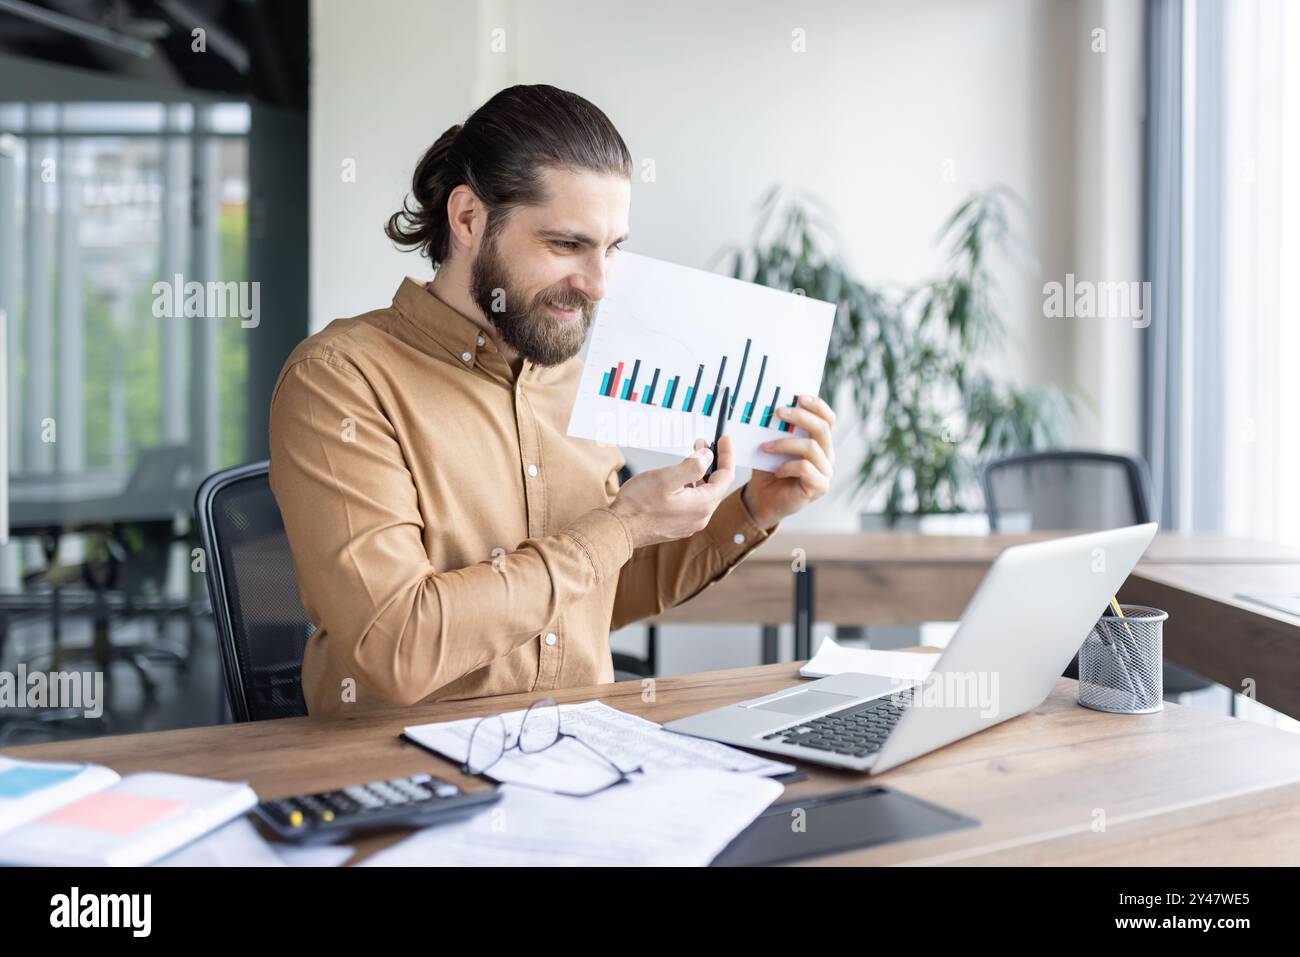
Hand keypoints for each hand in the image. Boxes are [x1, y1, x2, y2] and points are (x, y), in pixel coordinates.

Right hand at [609, 435, 736, 548]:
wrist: (620, 529)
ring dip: (701, 473)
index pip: (726, 476)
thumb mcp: (666, 477)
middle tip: (702, 443)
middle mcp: (700, 517)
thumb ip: (693, 466)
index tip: (724, 439)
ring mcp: (690, 523)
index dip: (726, 455)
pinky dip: (692, 486)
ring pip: (703, 493)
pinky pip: (693, 502)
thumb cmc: (638, 505)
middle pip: (716, 485)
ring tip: (690, 456)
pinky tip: (680, 479)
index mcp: (702, 504)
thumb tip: (708, 456)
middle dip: (712, 462)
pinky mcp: (679, 525)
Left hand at [742, 393, 834, 527]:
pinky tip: (776, 471)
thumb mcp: (771, 444)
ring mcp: (826, 472)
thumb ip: (776, 428)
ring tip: (765, 447)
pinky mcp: (820, 487)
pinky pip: (805, 468)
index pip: (828, 418)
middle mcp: (827, 455)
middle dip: (800, 417)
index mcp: (820, 441)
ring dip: (784, 443)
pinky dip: (787, 466)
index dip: (817, 405)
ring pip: (811, 447)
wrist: (762, 499)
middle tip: (778, 412)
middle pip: (822, 429)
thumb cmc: (767, 469)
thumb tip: (770, 405)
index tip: (798, 396)